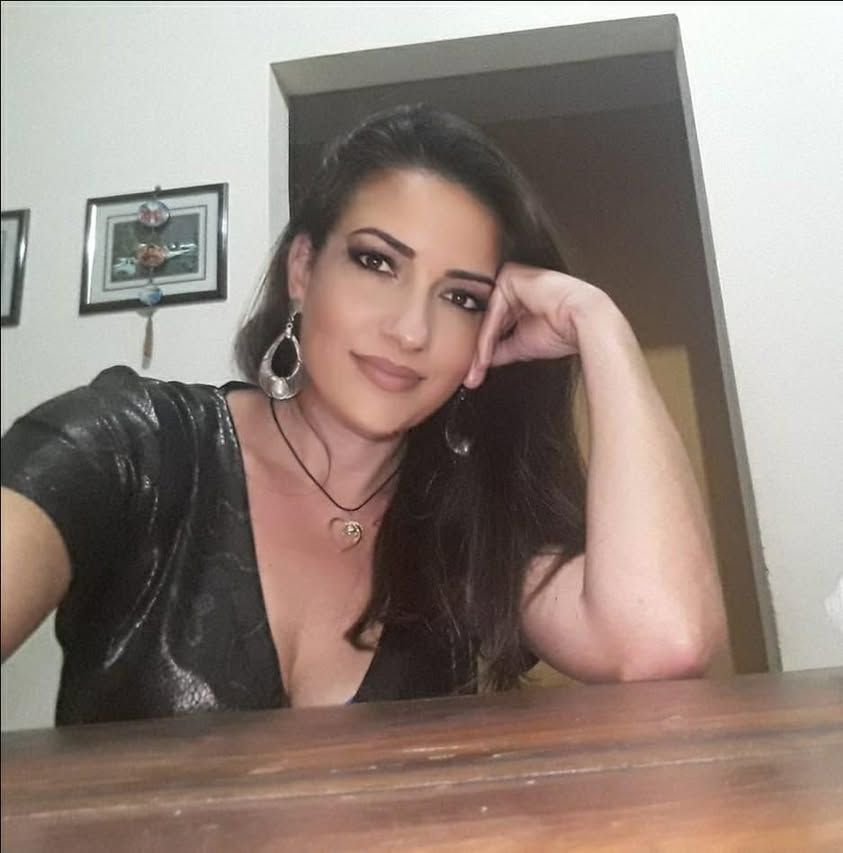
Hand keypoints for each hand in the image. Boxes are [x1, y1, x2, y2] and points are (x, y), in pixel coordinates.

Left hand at [463, 263, 607, 388]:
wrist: (585, 323)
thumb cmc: (562, 331)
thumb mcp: (521, 345)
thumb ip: (499, 349)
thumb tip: (480, 362)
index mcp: (517, 298)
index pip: (491, 324)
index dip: (483, 349)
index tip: (474, 373)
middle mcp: (512, 286)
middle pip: (486, 320)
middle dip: (477, 351)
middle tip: (470, 375)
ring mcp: (510, 278)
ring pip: (486, 317)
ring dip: (480, 346)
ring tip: (476, 369)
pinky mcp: (511, 276)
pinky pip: (493, 310)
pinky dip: (487, 335)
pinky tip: (484, 355)